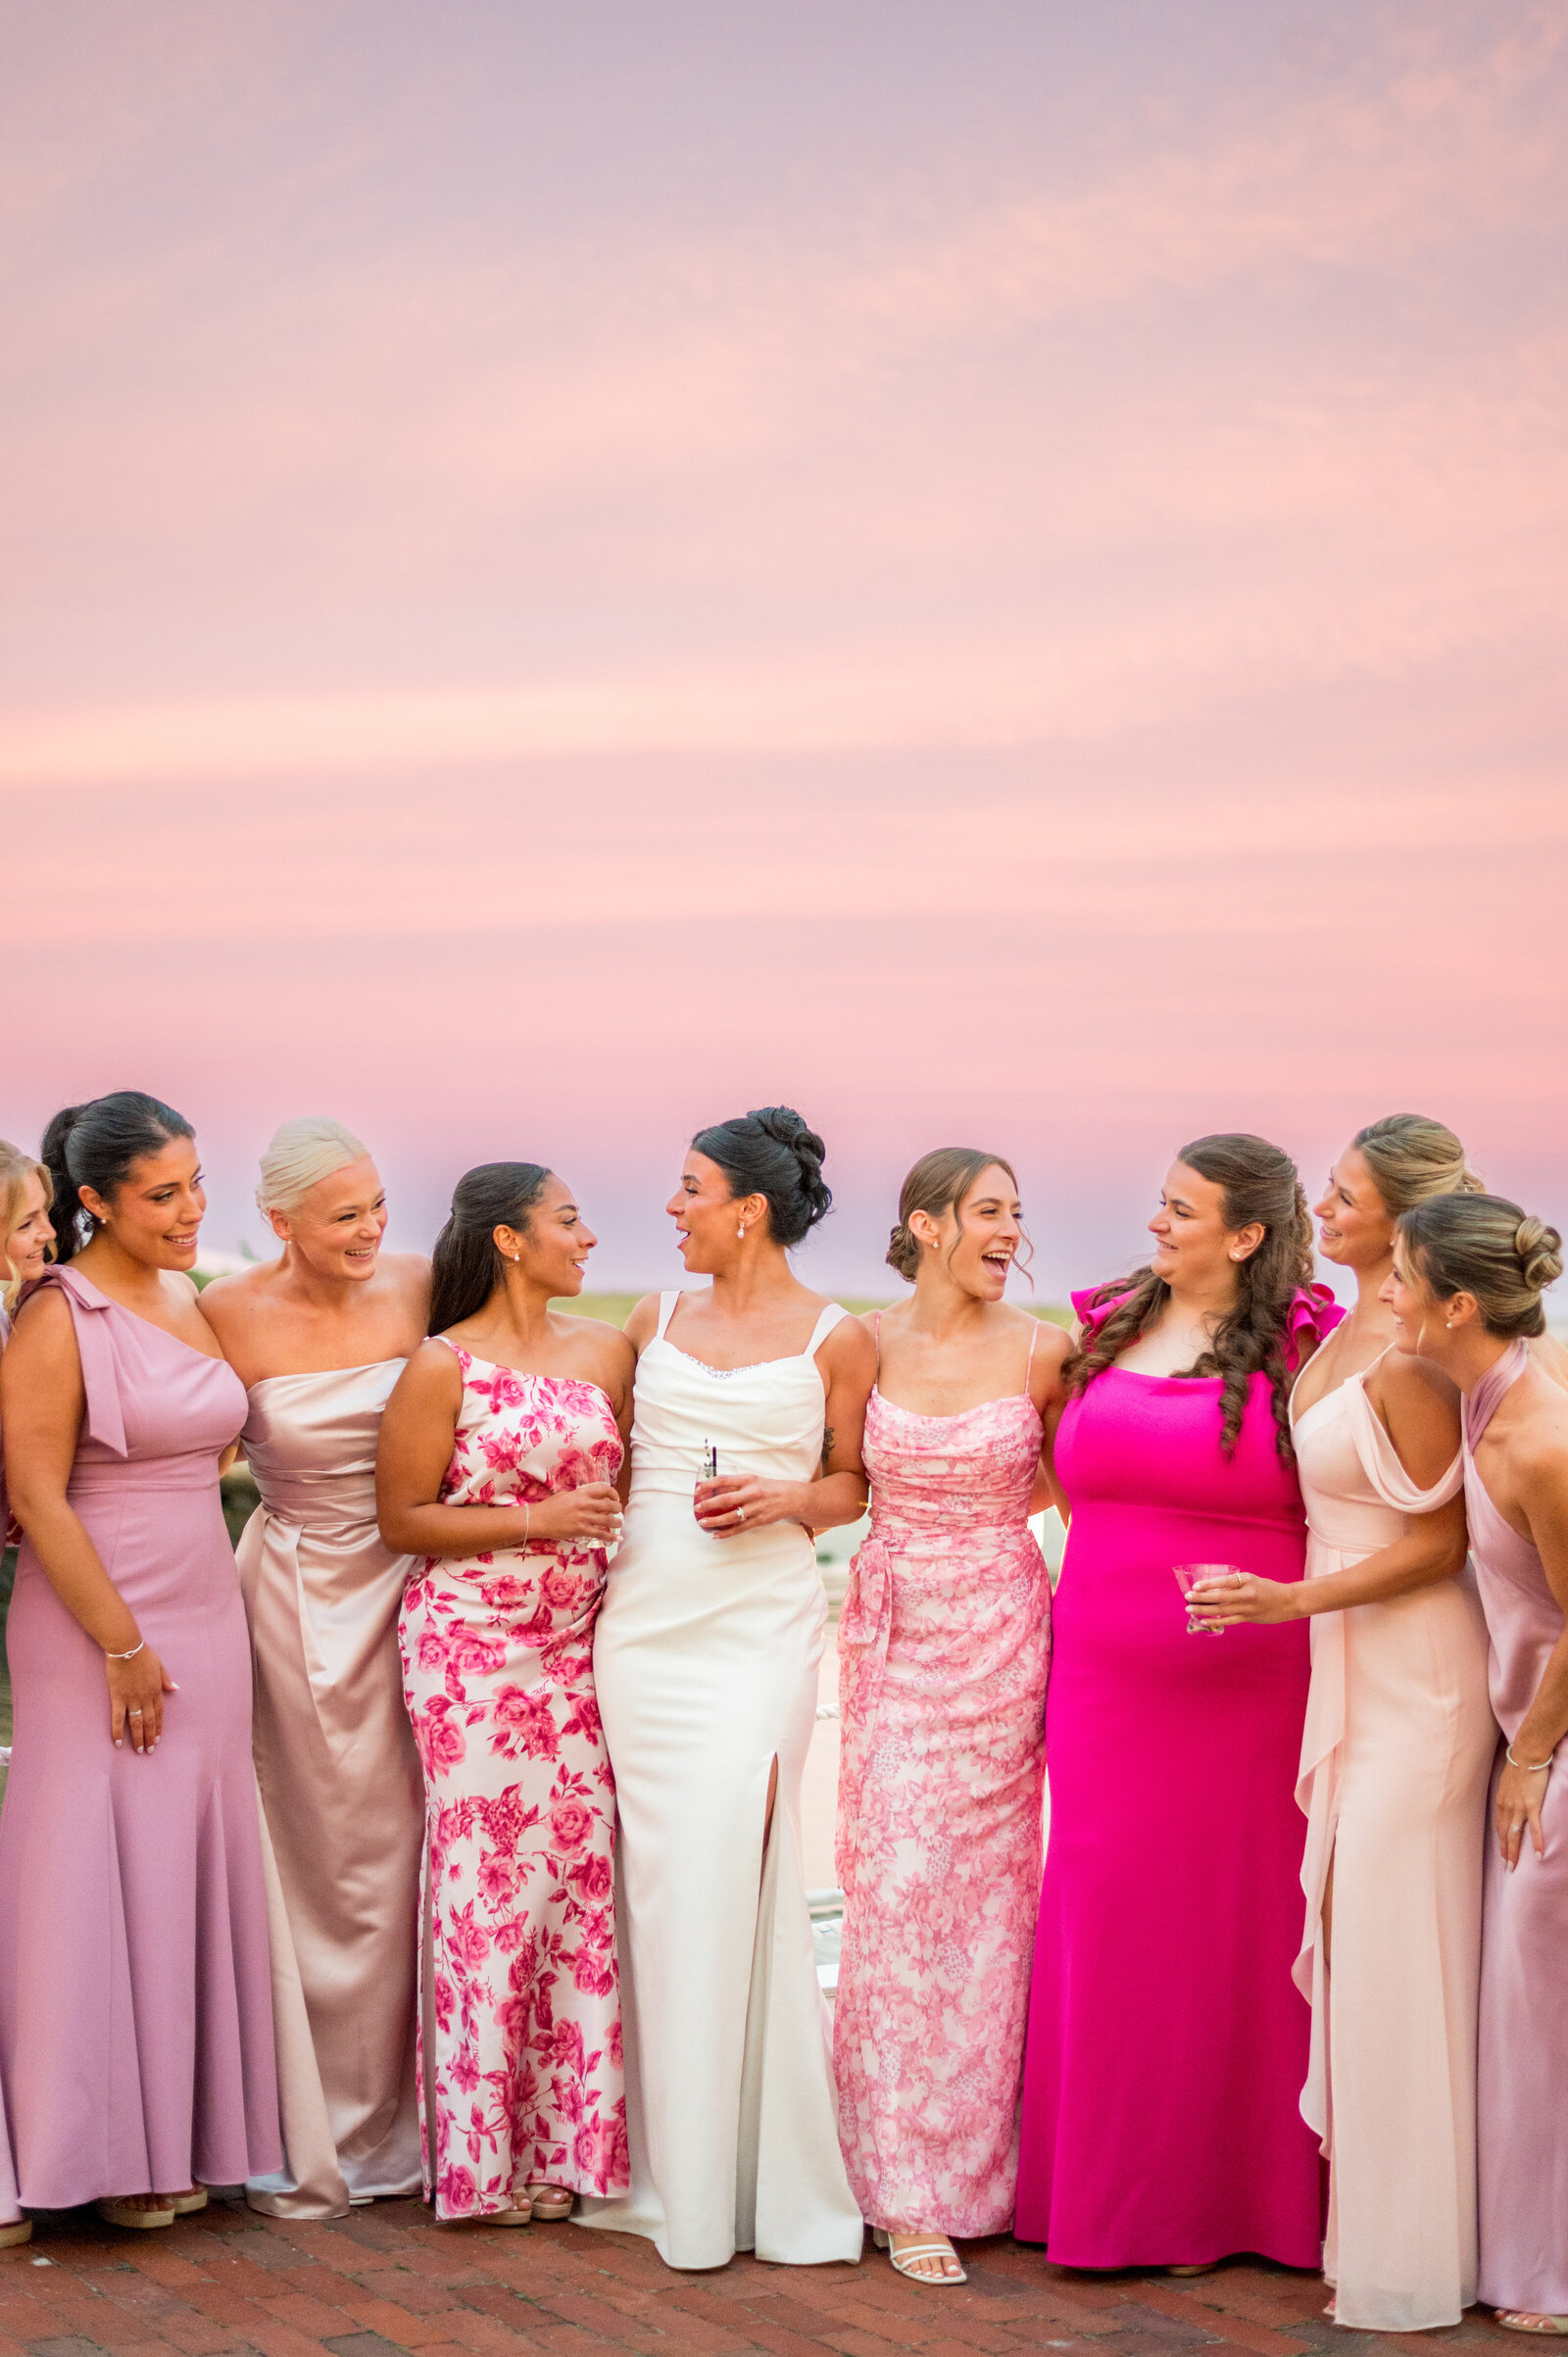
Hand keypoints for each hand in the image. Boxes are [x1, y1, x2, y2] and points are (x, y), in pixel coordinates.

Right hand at [107, 1645, 175, 1751]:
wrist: (126, 1648)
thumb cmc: (142, 1654)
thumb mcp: (159, 1665)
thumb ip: (165, 1679)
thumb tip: (175, 1689)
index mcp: (156, 1690)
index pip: (159, 1713)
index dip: (159, 1727)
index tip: (158, 1739)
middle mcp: (146, 1697)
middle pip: (150, 1722)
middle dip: (150, 1738)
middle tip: (149, 1751)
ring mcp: (132, 1699)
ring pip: (137, 1723)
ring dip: (138, 1738)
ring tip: (139, 1751)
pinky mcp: (118, 1698)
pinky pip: (118, 1719)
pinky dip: (118, 1732)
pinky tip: (118, 1743)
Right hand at [529, 1483, 623, 1547]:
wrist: (538, 1519)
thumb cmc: (550, 1507)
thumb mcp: (566, 1495)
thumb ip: (580, 1495)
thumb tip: (590, 1498)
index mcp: (582, 1493)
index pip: (604, 1489)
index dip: (613, 1494)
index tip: (615, 1498)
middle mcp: (585, 1504)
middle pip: (610, 1505)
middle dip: (618, 1508)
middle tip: (618, 1511)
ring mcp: (584, 1518)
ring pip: (608, 1520)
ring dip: (617, 1523)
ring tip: (618, 1524)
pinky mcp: (581, 1530)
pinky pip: (600, 1534)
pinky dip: (611, 1537)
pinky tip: (616, 1539)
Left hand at [694, 1474, 794, 1535]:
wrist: (791, 1497)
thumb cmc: (769, 1487)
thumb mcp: (753, 1480)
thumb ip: (736, 1484)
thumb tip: (714, 1489)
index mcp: (748, 1480)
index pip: (724, 1480)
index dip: (709, 1484)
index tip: (698, 1489)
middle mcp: (751, 1493)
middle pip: (725, 1499)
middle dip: (709, 1504)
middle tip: (697, 1507)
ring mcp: (755, 1508)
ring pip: (731, 1516)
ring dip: (715, 1521)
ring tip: (703, 1522)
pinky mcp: (759, 1520)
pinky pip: (739, 1528)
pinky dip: (726, 1533)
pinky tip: (716, 1535)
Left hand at [1186, 1571, 1301, 1627]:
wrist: (1288, 1601)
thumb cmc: (1267, 1588)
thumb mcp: (1252, 1580)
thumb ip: (1235, 1584)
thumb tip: (1212, 1588)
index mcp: (1247, 1580)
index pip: (1224, 1581)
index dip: (1208, 1584)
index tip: (1195, 1586)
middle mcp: (1247, 1594)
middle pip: (1220, 1597)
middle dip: (1201, 1597)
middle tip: (1187, 1597)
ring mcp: (1247, 1608)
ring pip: (1221, 1610)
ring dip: (1204, 1610)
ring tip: (1190, 1609)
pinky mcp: (1248, 1618)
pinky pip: (1228, 1620)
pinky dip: (1215, 1621)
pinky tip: (1203, 1621)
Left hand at [1496, 1757, 1549, 1870]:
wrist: (1527, 1755)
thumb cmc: (1519, 1764)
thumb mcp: (1508, 1781)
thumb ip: (1509, 1794)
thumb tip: (1512, 1799)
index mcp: (1501, 1801)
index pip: (1499, 1825)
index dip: (1501, 1839)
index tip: (1502, 1851)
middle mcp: (1507, 1807)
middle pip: (1504, 1834)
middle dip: (1505, 1852)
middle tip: (1507, 1867)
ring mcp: (1519, 1808)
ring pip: (1515, 1836)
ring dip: (1514, 1853)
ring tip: (1514, 1867)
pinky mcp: (1532, 1806)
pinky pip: (1534, 1829)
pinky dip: (1536, 1843)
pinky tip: (1538, 1855)